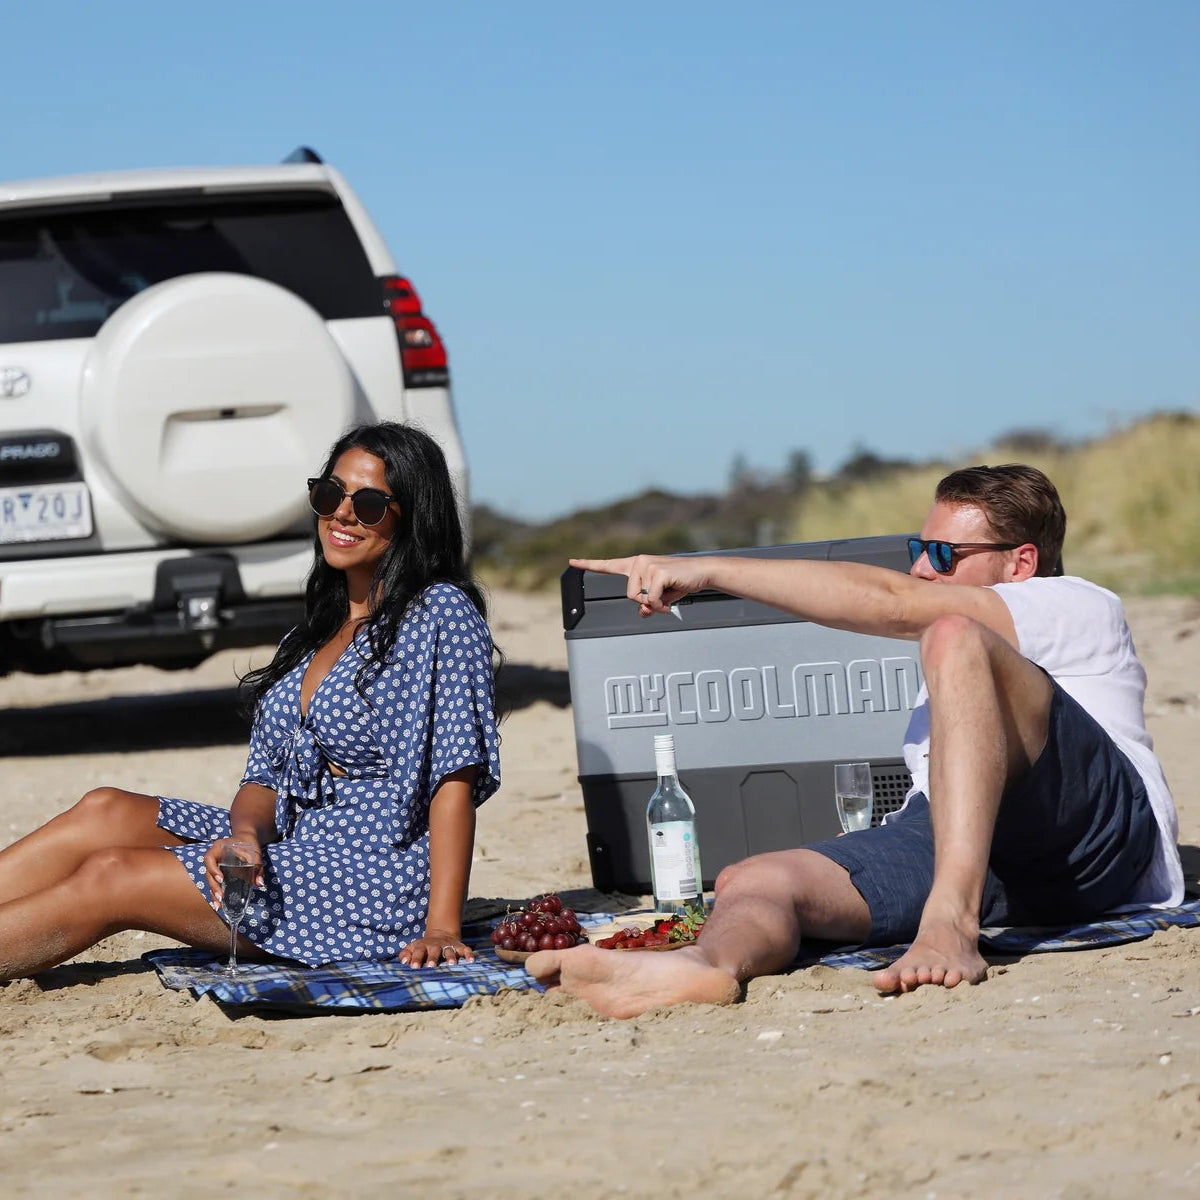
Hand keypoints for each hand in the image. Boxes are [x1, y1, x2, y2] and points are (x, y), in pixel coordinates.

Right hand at [203, 837, 262, 909]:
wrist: (247, 838)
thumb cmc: (249, 843)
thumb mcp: (255, 853)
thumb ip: (257, 867)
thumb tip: (259, 883)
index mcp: (218, 848)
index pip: (209, 858)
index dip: (213, 869)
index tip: (221, 879)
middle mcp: (214, 857)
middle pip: (208, 873)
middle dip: (214, 886)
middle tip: (220, 897)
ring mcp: (215, 865)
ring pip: (210, 880)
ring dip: (213, 892)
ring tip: (218, 905)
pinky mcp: (218, 872)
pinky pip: (215, 882)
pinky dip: (216, 892)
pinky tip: (219, 903)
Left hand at [399, 931, 474, 968]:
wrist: (441, 934)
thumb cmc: (424, 947)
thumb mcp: (413, 947)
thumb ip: (405, 954)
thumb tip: (403, 961)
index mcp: (423, 946)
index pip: (418, 951)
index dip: (416, 958)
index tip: (414, 967)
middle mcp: (436, 946)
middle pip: (434, 951)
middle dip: (433, 958)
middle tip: (431, 966)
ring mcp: (448, 946)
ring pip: (450, 951)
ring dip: (451, 957)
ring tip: (452, 964)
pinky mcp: (459, 947)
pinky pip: (465, 950)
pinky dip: (468, 954)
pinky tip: (471, 961)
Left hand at [569, 554, 711, 615]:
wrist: (701, 573)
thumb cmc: (680, 582)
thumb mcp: (660, 596)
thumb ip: (646, 603)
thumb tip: (642, 612)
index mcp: (636, 565)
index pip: (609, 565)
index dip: (589, 564)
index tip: (572, 562)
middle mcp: (639, 562)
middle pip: (628, 595)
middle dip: (645, 602)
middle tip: (661, 597)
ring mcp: (647, 565)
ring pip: (639, 598)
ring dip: (655, 604)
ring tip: (668, 595)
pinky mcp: (657, 571)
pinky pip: (650, 599)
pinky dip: (661, 605)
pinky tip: (670, 598)